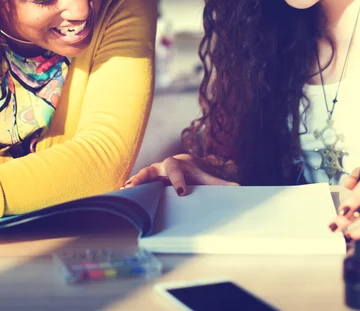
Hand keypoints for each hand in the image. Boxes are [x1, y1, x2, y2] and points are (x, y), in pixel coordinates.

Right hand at [123, 154, 237, 195]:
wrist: (188, 166)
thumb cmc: (196, 173)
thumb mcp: (207, 177)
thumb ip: (220, 183)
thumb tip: (238, 188)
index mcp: (178, 163)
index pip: (176, 169)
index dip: (177, 180)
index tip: (180, 192)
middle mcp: (162, 166)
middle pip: (152, 169)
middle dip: (144, 177)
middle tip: (136, 186)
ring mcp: (153, 173)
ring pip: (141, 176)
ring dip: (133, 183)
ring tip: (124, 191)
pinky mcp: (147, 182)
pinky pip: (137, 184)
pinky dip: (131, 189)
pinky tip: (121, 195)